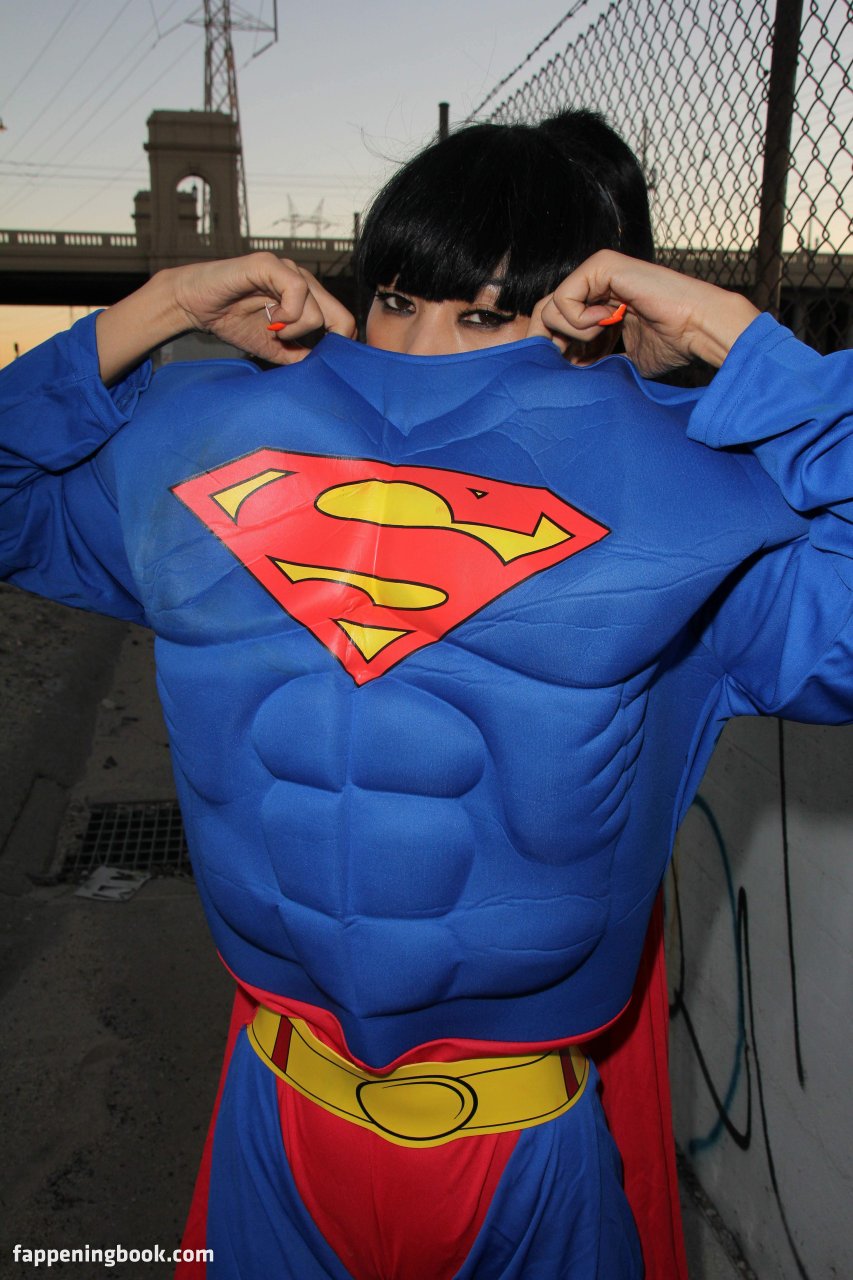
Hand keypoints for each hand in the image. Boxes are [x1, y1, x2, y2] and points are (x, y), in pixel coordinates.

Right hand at [168, 252, 356, 364]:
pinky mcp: (270, 264)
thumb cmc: (232, 321)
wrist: (195, 306)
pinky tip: (271, 319)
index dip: (339, 344)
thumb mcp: (273, 348)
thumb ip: (298, 355)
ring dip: (294, 329)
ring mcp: (287, 270)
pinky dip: (288, 314)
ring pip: (316, 310)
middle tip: (291, 345)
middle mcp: (301, 280)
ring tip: (272, 328)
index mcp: (306, 297)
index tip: (321, 362)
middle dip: (320, 341)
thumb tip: (323, 367)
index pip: (342, 320)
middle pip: (339, 317)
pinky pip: (297, 290)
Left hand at [528, 250, 759, 375]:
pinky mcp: (601, 266)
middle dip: (551, 345)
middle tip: (572, 363)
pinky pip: (563, 299)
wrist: (698, 328)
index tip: (575, 370)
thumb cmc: (672, 345)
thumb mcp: (619, 361)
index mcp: (598, 305)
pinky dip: (580, 322)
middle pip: (544, 313)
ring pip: (549, 308)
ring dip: (573, 335)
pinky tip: (608, 322)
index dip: (557, 351)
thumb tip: (560, 373)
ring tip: (602, 338)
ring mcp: (597, 272)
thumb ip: (590, 360)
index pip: (555, 324)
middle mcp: (594, 285)